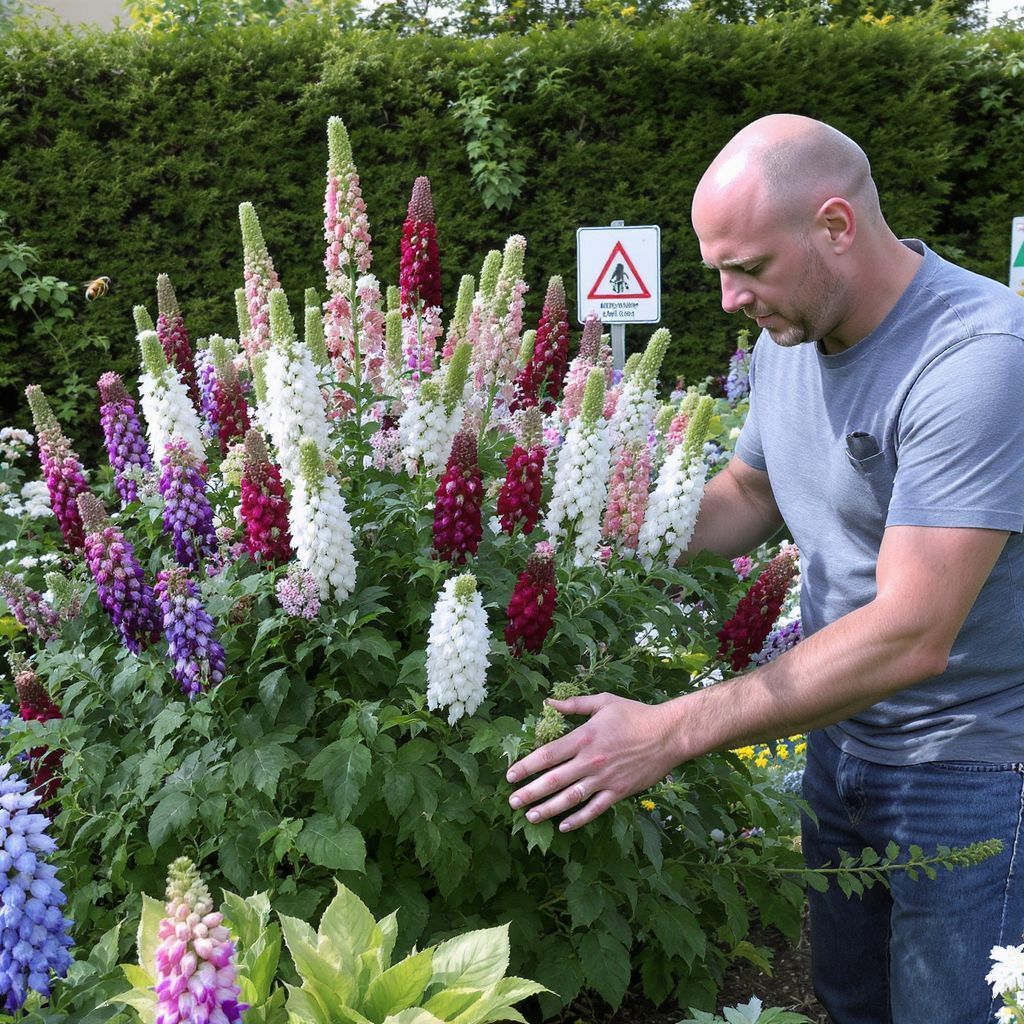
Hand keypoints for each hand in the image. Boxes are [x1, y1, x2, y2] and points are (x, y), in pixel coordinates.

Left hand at [506, 692, 681, 831]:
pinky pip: (594, 809)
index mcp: (583, 737)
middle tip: (512, 802)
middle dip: (530, 793)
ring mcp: (604, 779)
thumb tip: (548, 703)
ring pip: (570, 799)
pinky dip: (578, 820)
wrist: (668, 734)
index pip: (547, 755)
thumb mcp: (603, 702)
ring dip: (548, 809)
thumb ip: (574, 705)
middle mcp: (590, 761)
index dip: (526, 767)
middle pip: (553, 780)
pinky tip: (563, 826)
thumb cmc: (635, 715)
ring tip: (530, 816)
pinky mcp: (619, 792)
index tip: (510, 776)